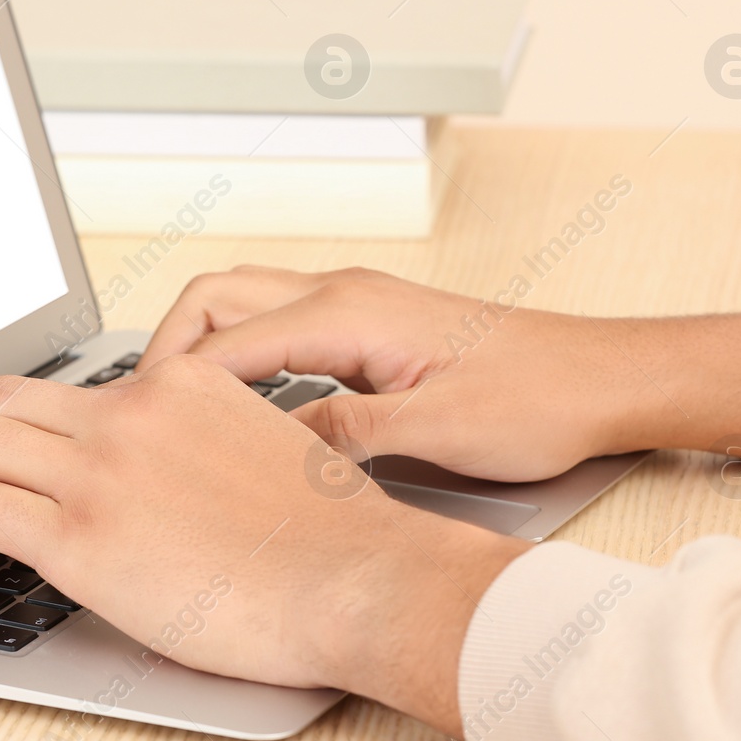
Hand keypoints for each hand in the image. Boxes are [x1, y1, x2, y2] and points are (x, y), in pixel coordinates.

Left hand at [0, 354, 527, 733]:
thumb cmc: (332, 536)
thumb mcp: (265, 445)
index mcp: (178, 382)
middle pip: (6, 401)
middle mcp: (131, 413)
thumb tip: (169, 476)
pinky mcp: (82, 539)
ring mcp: (102, 471)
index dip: (40, 432)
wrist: (361, 578)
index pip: (74, 389)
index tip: (34, 466)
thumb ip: (202, 440)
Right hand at [139, 266, 740, 479]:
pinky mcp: (370, 321)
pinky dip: (238, 352)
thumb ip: (341, 437)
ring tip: (171, 405)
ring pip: (243, 304)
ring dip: (200, 345)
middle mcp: (344, 292)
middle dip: (166, 346)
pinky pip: (277, 322)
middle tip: (138, 407)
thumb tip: (266, 448)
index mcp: (348, 312)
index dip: (172, 386)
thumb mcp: (434, 434)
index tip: (138, 426)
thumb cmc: (536, 398)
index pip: (225, 342)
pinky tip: (236, 400)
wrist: (602, 377)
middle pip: (216, 297)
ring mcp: (356, 301)